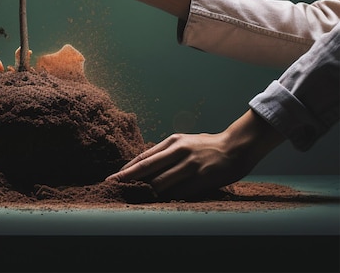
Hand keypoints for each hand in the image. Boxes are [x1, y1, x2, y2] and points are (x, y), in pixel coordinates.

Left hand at [105, 109, 284, 198]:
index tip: (113, 177)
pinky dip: (168, 199)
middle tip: (112, 185)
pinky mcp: (201, 178)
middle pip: (147, 168)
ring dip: (147, 193)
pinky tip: (159, 204)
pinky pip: (180, 193)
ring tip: (134, 199)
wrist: (235, 147)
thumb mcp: (182, 143)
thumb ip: (165, 153)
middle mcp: (178, 151)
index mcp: (172, 141)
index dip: (127, 168)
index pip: (144, 157)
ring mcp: (190, 165)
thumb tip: (143, 166)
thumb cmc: (205, 147)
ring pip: (161, 183)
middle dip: (128, 178)